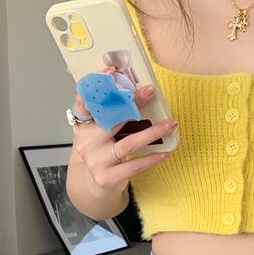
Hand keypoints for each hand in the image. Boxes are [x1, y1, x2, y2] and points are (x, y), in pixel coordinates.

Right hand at [71, 66, 176, 196]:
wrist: (97, 184)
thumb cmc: (103, 152)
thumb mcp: (100, 131)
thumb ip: (111, 114)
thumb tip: (138, 89)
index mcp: (83, 126)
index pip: (84, 102)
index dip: (96, 85)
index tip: (112, 70)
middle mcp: (87, 143)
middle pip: (111, 119)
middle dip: (133, 103)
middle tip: (150, 91)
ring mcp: (96, 161)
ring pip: (128, 143)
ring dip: (152, 132)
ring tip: (170, 124)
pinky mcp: (107, 177)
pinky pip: (134, 165)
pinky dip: (151, 158)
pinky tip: (165, 152)